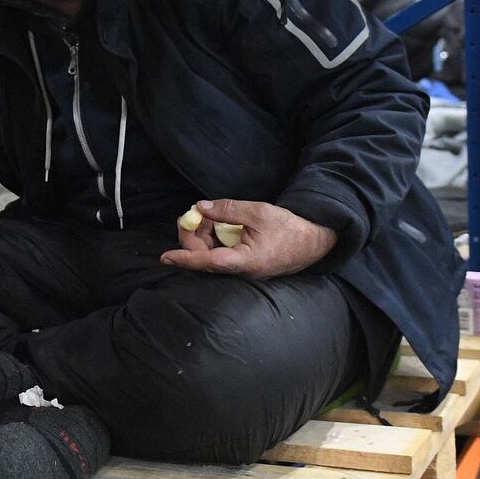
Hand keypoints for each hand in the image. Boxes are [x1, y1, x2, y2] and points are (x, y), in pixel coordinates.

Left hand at [160, 199, 338, 278]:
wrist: (314, 242)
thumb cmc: (289, 228)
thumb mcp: (258, 212)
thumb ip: (228, 210)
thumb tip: (200, 207)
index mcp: (245, 261)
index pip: (208, 262)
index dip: (185, 258)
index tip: (165, 257)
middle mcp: (240, 271)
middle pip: (204, 258)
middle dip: (193, 237)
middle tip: (192, 214)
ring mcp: (242, 271)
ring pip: (211, 257)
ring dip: (203, 237)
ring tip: (207, 215)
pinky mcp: (244, 266)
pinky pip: (221, 256)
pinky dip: (214, 240)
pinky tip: (216, 225)